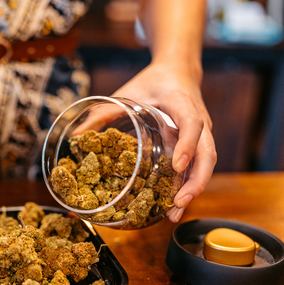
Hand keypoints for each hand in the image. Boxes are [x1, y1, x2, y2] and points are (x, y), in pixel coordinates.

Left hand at [114, 63, 216, 222]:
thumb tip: (76, 135)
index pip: (192, 124)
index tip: (177, 165)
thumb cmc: (153, 82)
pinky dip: (189, 186)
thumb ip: (103, 112)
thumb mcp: (127, 92)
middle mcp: (199, 120)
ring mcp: (201, 135)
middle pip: (207, 154)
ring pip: (206, 165)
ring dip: (193, 190)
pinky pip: (199, 167)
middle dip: (195, 181)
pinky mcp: (198, 145)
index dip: (187, 145)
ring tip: (175, 213)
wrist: (178, 71)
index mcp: (182, 104)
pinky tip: (174, 205)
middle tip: (178, 202)